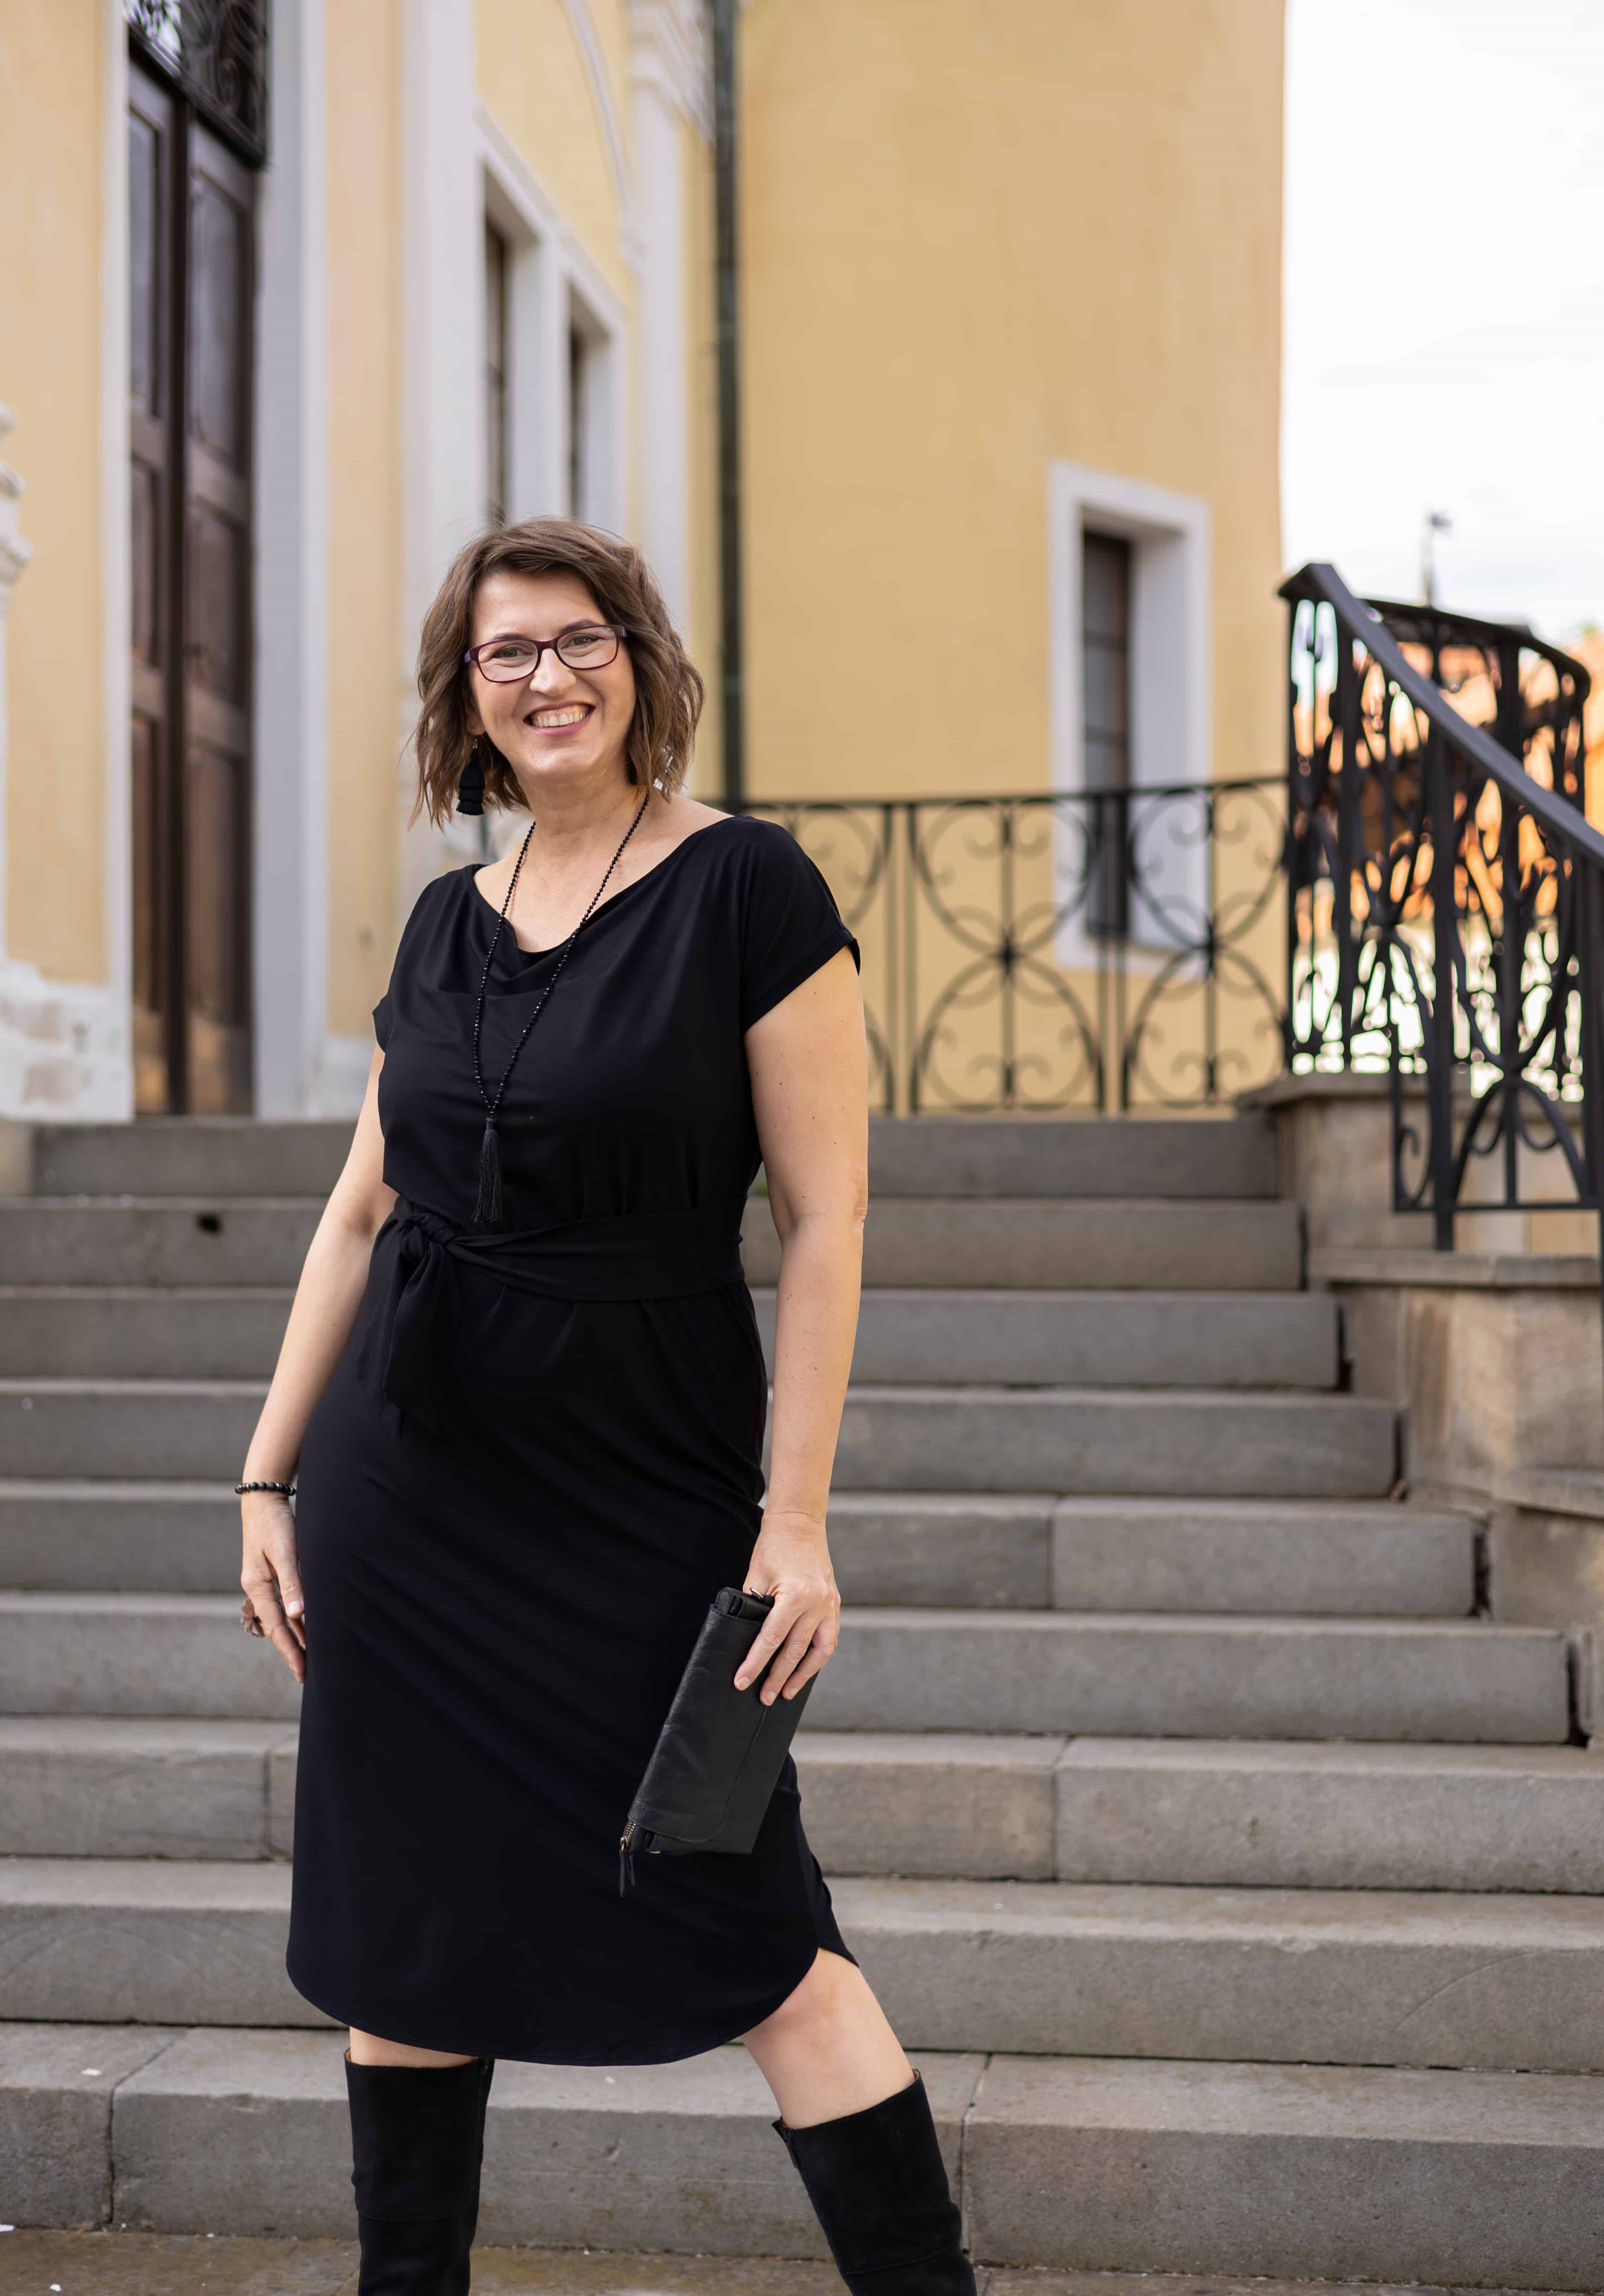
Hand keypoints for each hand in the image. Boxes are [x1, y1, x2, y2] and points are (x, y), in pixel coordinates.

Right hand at [240, 1491, 306, 1683]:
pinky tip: (306, 1626)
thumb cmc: (275, 1522)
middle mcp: (258, 1588)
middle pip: (275, 1627)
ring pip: (280, 1617)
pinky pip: (283, 1604)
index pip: (276, 1627)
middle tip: (305, 1674)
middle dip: (290, 1650)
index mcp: (257, 1586)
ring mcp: (263, 1582)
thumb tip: (298, 1616)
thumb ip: (292, 1583)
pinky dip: (294, 1618)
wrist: (264, 1498)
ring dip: (294, 1636)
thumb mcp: (285, 1552)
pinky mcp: (271, 1573)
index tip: (302, 1671)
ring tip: (309, 1656)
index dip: (290, 1650)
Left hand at [735, 1509, 839, 1704]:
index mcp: (795, 1595)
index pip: (771, 1639)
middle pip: (795, 1651)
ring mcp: (830, 1605)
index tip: (741, 1682)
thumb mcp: (756, 1577)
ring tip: (787, 1693)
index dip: (754, 1663)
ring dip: (802, 1675)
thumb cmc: (773, 1548)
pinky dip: (818, 1657)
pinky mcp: (834, 1604)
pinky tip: (806, 1670)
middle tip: (763, 1698)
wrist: (799, 1524)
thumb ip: (754, 1608)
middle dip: (777, 1677)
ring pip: (818, 1651)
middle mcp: (817, 1603)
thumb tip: (748, 1641)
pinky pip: (828, 1639)